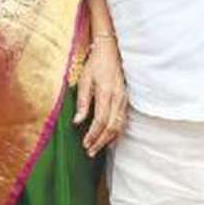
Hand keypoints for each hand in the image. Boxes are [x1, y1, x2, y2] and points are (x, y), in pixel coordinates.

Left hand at [73, 36, 128, 156]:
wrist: (111, 52)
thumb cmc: (96, 65)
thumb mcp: (84, 81)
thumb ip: (82, 102)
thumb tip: (77, 122)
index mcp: (106, 93)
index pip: (100, 121)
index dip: (93, 135)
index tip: (85, 144)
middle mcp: (118, 99)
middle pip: (112, 127)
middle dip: (101, 142)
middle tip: (90, 152)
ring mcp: (124, 100)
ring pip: (119, 126)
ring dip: (108, 140)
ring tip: (97, 149)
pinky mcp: (126, 101)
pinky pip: (123, 121)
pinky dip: (116, 132)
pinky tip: (108, 139)